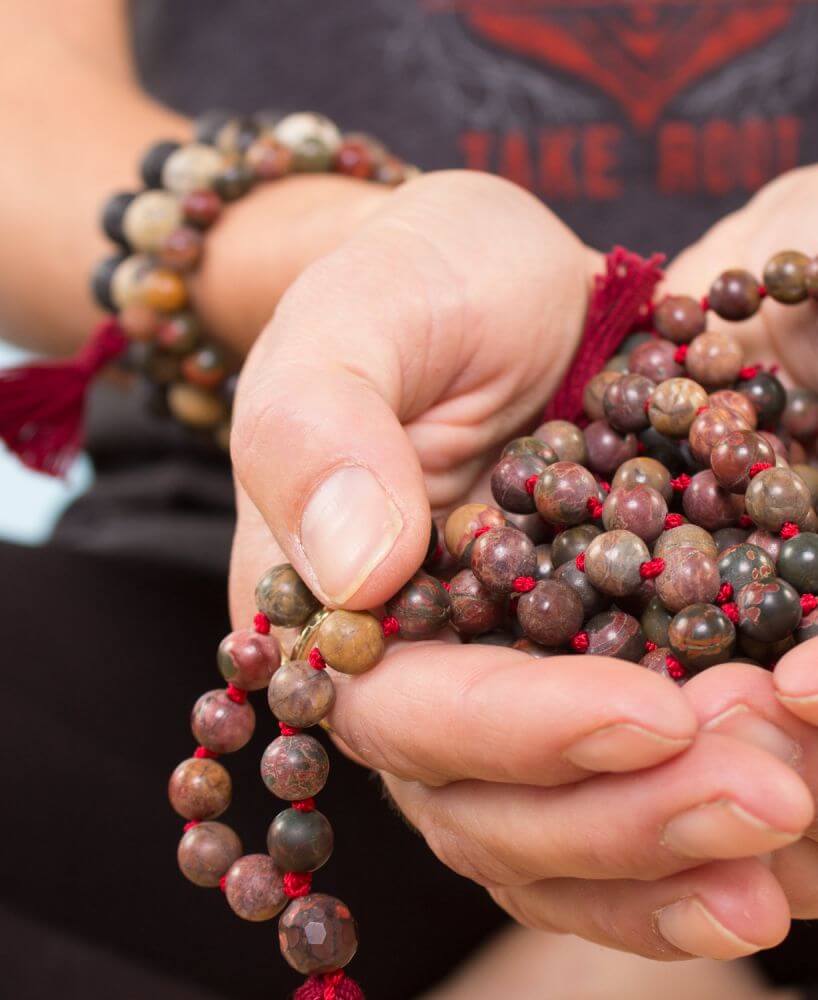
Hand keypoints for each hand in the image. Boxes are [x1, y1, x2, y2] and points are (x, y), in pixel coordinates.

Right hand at [229, 170, 813, 961]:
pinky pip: (617, 802)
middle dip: (628, 818)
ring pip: (561, 838)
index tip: (649, 714)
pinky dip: (690, 847)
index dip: (520, 732)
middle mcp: (409, 681)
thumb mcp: (357, 318)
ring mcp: (495, 698)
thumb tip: (352, 572)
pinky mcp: (575, 690)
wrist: (487, 288)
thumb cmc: (411, 288)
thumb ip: (318, 429)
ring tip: (793, 808)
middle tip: (772, 789)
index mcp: (333, 610)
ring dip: (676, 851)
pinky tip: (776, 856)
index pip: (408, 711)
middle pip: (493, 811)